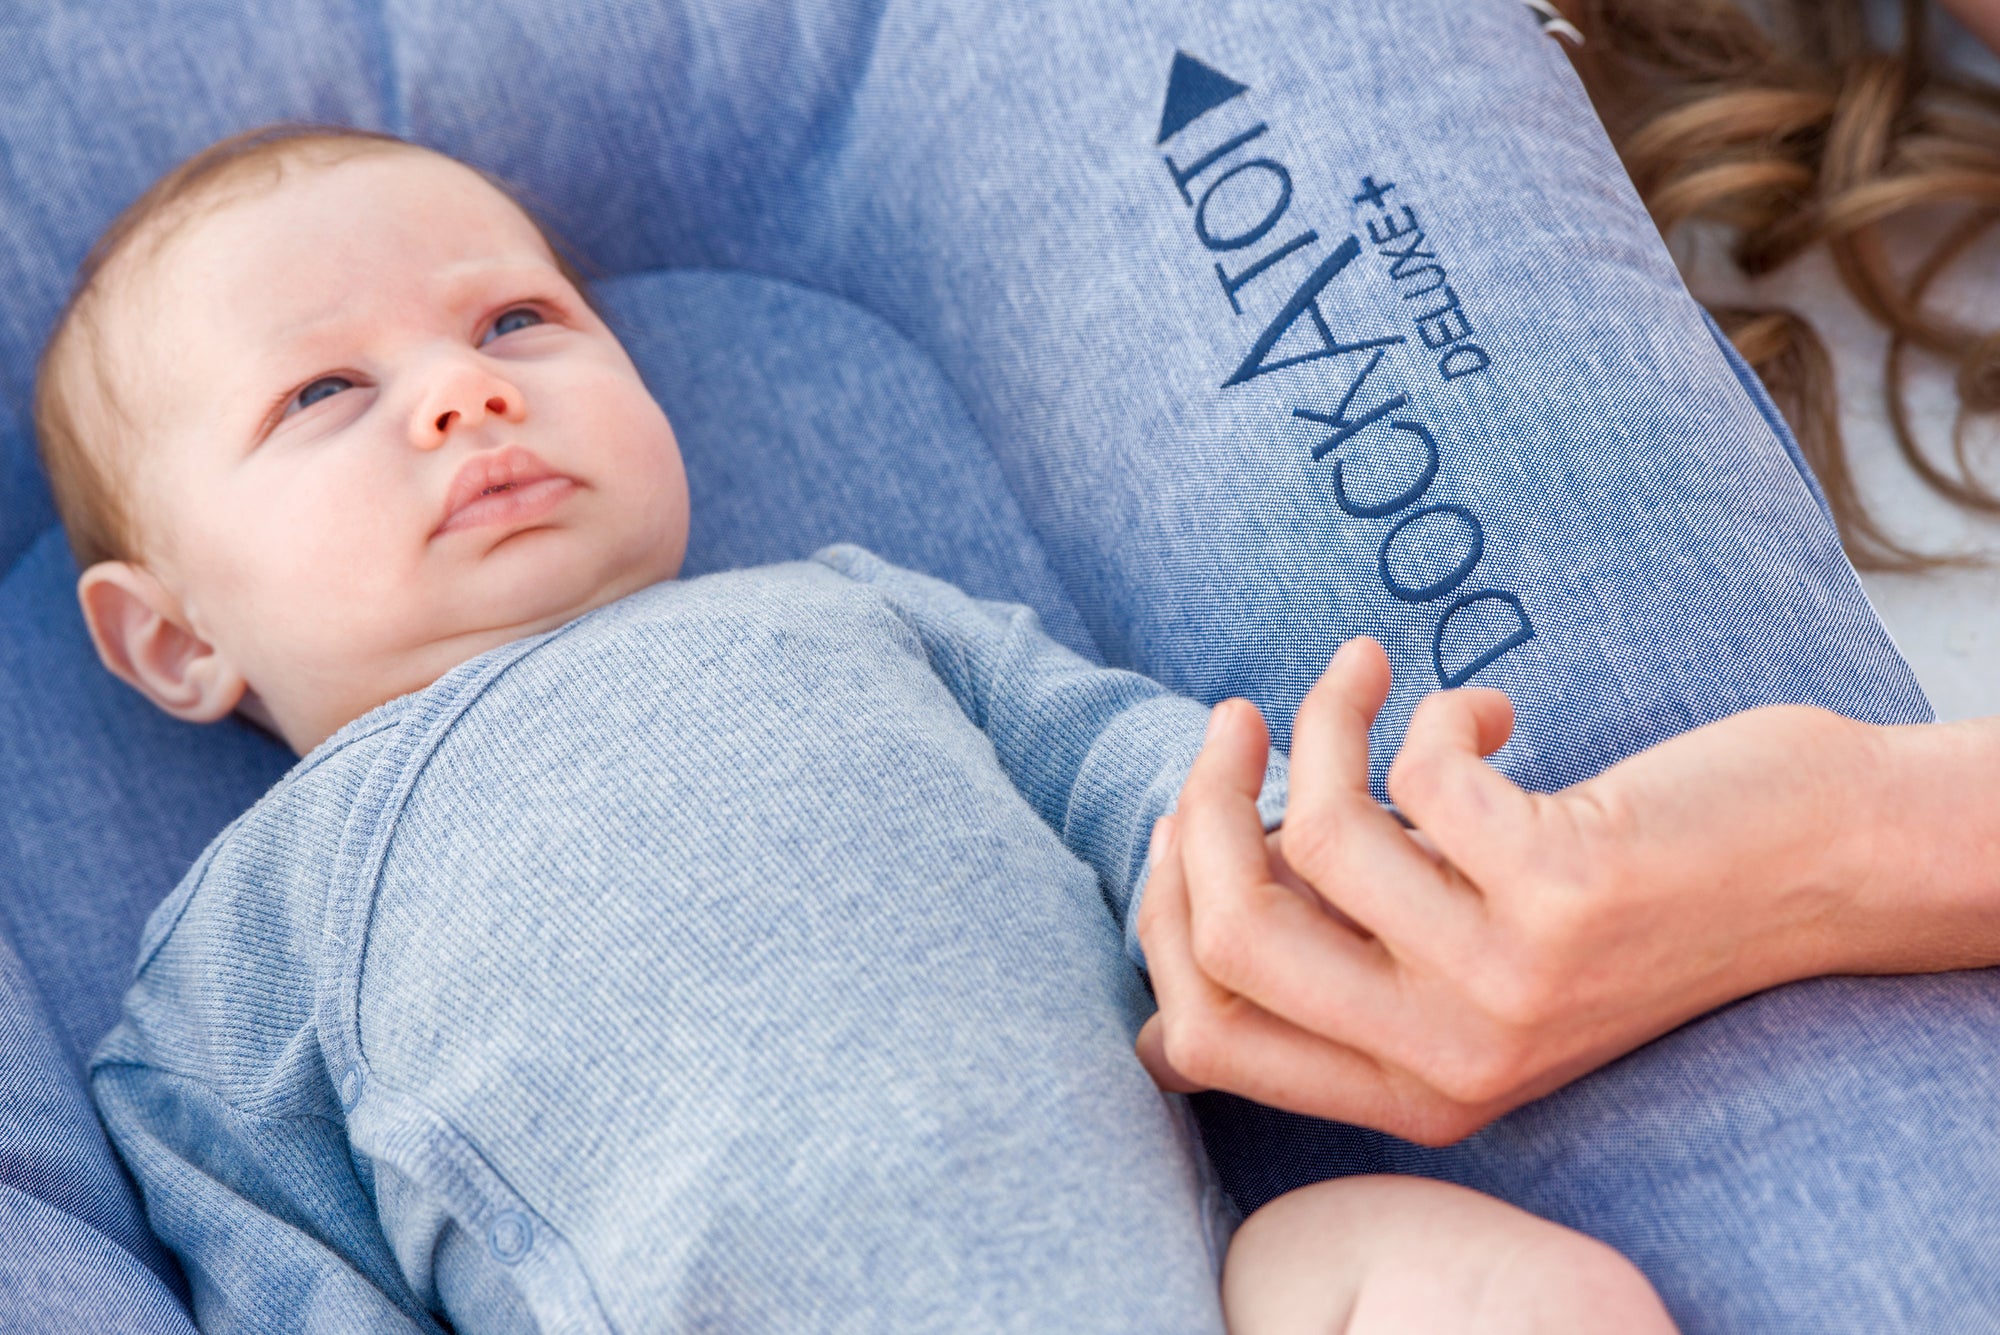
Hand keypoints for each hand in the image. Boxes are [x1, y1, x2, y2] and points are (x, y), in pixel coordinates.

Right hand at [1134, 637, 1888, 1144]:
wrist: (1812, 872)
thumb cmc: (1615, 899)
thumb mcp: (1462, 963)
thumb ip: (1344, 949)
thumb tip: (1178, 876)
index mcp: (1408, 1092)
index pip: (1200, 1035)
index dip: (1163, 911)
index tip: (1188, 812)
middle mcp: (1449, 1060)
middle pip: (1232, 938)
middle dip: (1202, 804)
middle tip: (1236, 722)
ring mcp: (1508, 982)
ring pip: (1314, 836)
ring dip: (1321, 720)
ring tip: (1361, 671)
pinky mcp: (1562, 889)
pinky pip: (1421, 774)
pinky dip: (1441, 710)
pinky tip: (1495, 712)